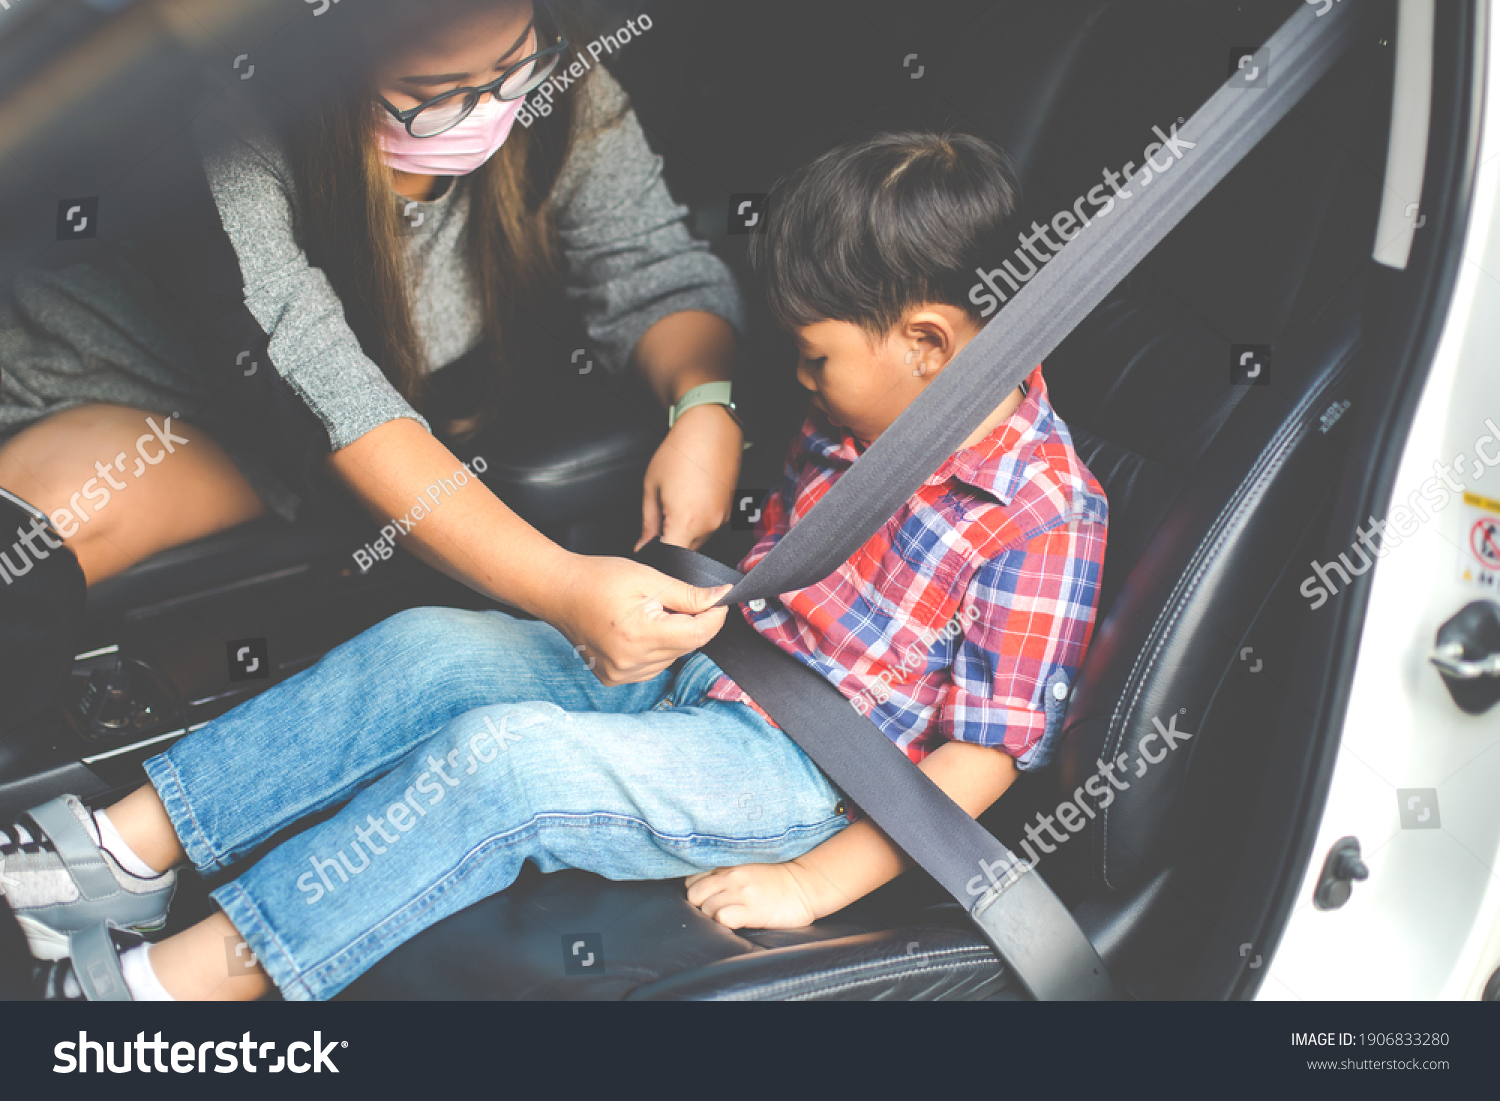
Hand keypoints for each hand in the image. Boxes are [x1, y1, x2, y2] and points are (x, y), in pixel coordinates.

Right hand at [549, 553, 728, 684]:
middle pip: (686, 646)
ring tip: (648, 613)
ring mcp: (620, 674)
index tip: (718, 601)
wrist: (560, 591)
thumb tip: (722, 597)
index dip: (714, 617)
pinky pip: (654, 666)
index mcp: (639, 634)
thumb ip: (689, 594)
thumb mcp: (649, 578)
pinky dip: (656, 649)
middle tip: (671, 600)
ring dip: (673, 636)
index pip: (697, 635)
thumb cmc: (598, 579)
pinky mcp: (615, 678)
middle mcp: (629, 662)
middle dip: (691, 623)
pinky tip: (639, 630)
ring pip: (672, 658)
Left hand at [637, 403, 741, 550]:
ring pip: (698, 542)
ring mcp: (721, 519)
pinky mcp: (728, 512)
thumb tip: (643, 547)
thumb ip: (647, 524)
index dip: (656, 556)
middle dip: (670, 543)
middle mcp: (708, 524)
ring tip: (677, 503)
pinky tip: (691, 500)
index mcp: (685, 520)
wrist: (710, 429)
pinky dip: (698, 523)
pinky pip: (709, 528)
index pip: (670, 557)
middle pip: (685, 552)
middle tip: (660, 519)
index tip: (648, 547)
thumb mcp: (652, 487)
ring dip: (685, 533)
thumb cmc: (681, 451)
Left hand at [684, 861, 825, 929]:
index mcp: (729, 865)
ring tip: (730, 918)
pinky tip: (736, 923)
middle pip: (693, 895)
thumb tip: (705, 883)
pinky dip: (725, 923)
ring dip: (714, 918)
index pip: (692, 879)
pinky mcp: (752, 911)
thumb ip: (726, 871)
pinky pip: (722, 918)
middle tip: (716, 911)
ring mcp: (741, 893)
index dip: (698, 892)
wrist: (805, 885)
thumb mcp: (747, 866)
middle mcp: (731, 877)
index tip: (709, 898)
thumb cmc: (777, 879)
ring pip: (706, 909)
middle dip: (700, 906)